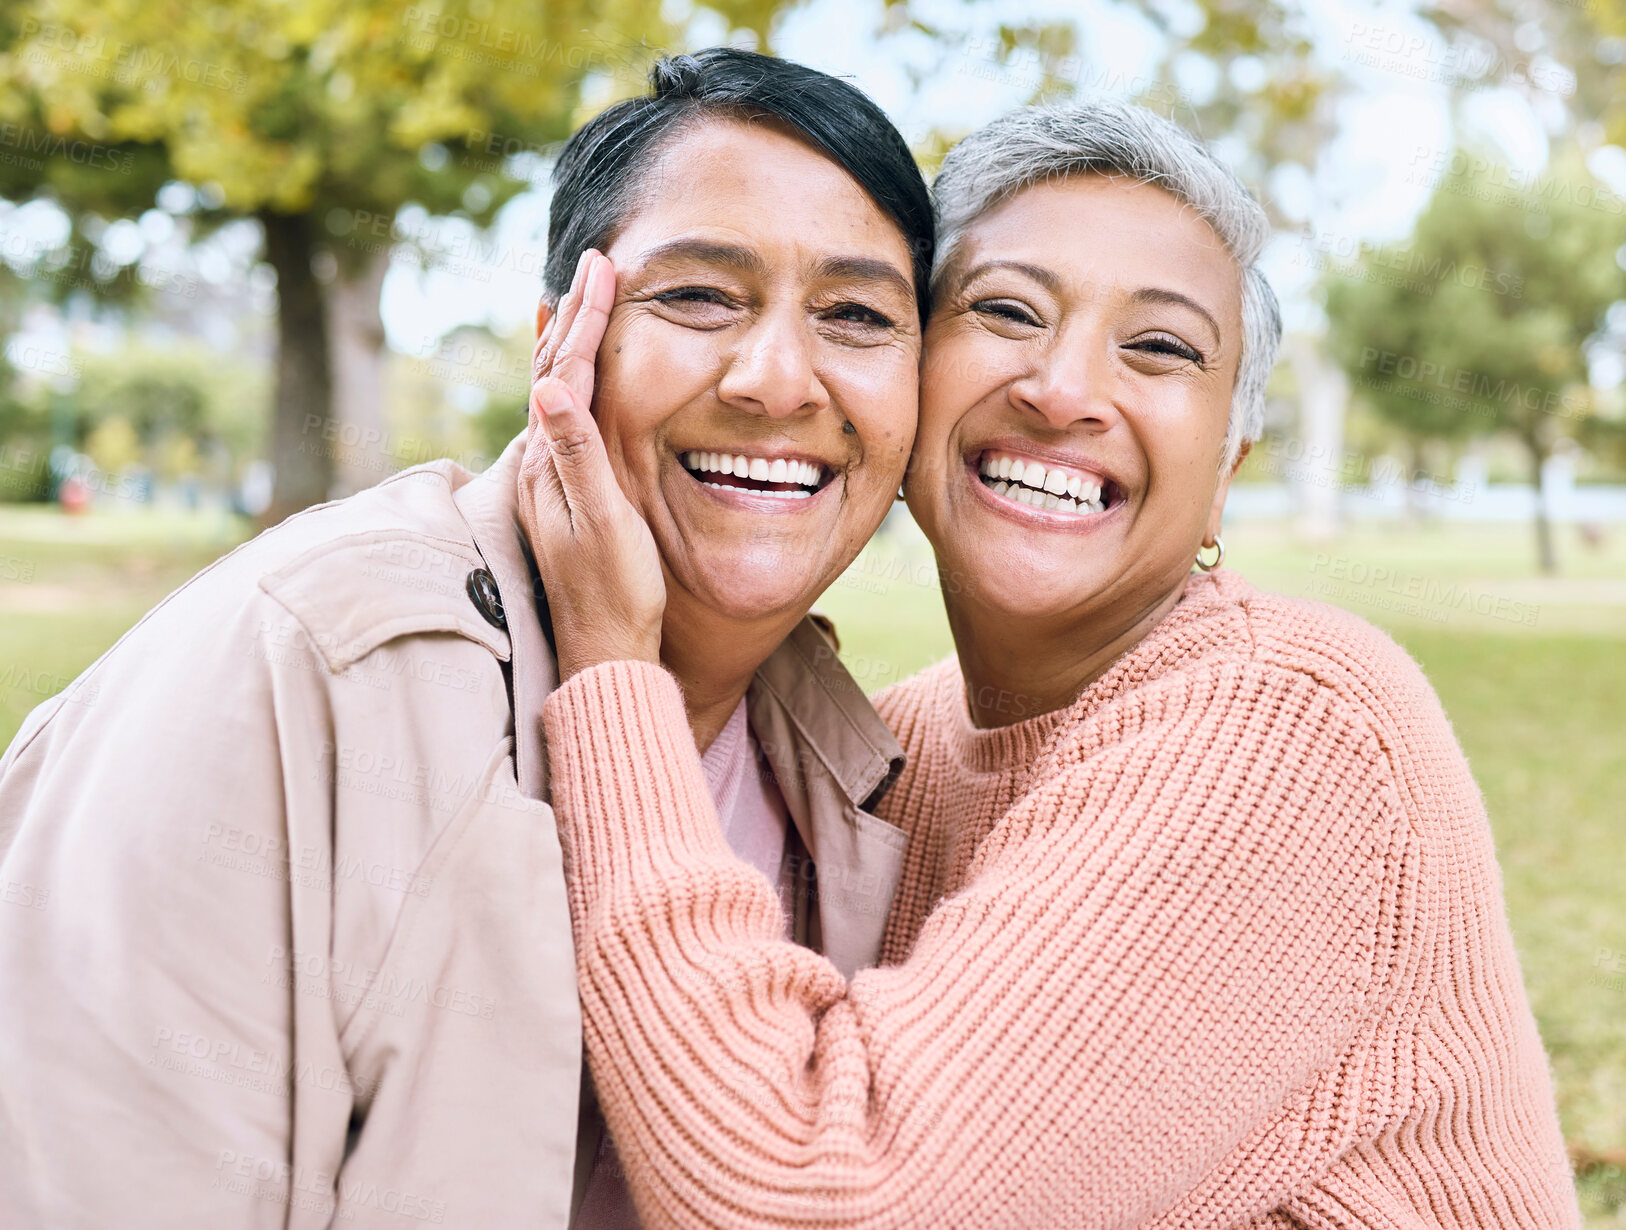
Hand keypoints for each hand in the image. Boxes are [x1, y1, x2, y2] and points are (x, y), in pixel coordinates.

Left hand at [517, 250, 664, 679]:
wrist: (605, 651)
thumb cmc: (615, 594)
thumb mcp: (603, 525)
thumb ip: (577, 457)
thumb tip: (549, 390)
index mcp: (551, 464)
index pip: (566, 372)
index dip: (586, 318)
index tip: (603, 268)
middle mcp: (541, 466)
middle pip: (553, 372)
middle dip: (574, 315)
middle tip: (594, 263)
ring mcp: (549, 481)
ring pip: (556, 392)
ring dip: (567, 342)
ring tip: (575, 299)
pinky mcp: (563, 496)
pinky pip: (564, 419)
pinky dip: (571, 382)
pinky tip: (573, 381)